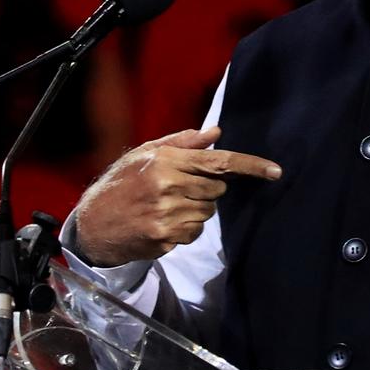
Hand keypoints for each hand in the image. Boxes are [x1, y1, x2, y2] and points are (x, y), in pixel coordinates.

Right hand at [72, 126, 280, 266]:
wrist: (92, 224)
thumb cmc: (121, 183)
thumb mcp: (145, 154)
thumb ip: (183, 143)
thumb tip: (216, 132)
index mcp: (166, 162)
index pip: (220, 162)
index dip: (251, 166)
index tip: (276, 171)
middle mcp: (169, 187)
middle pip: (218, 189)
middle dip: (205, 188)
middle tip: (178, 189)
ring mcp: (168, 215)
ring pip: (209, 211)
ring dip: (196, 209)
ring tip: (166, 206)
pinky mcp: (166, 238)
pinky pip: (196, 231)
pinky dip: (186, 227)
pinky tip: (163, 222)